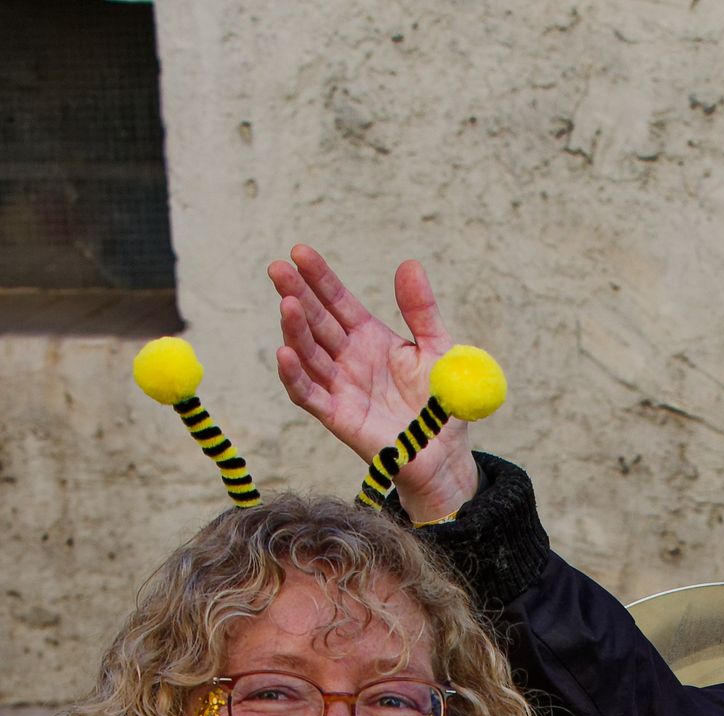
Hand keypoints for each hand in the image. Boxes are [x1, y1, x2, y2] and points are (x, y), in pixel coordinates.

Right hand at [267, 244, 481, 523]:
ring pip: (308, 354)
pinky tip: (284, 353)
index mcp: (370, 337)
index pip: (338, 301)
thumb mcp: (437, 348)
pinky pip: (309, 395)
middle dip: (297, 294)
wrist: (446, 455)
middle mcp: (349, 359)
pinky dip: (295, 376)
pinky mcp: (338, 417)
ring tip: (286, 304)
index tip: (300, 252)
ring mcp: (340, 387)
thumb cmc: (441, 403)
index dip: (319, 277)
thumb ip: (421, 310)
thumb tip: (408, 263)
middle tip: (277, 268)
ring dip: (294, 330)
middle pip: (316, 321)